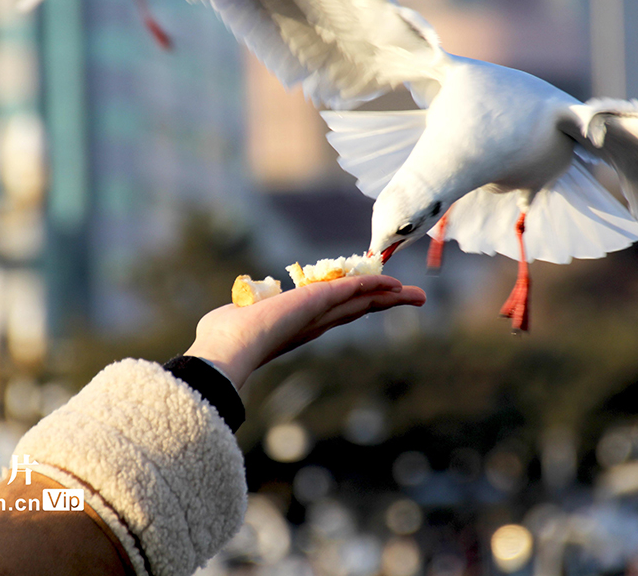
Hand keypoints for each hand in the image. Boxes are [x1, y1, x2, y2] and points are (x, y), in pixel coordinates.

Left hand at [185, 275, 425, 388]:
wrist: (225, 353)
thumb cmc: (221, 339)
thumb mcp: (236, 318)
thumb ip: (241, 312)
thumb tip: (231, 313)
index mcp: (296, 325)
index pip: (333, 312)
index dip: (356, 303)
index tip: (372, 298)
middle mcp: (312, 323)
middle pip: (356, 309)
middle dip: (385, 303)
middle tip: (414, 299)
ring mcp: (317, 315)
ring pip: (361, 302)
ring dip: (389, 296)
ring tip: (416, 295)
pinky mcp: (316, 301)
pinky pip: (352, 289)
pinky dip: (373, 284)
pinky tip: (392, 283)